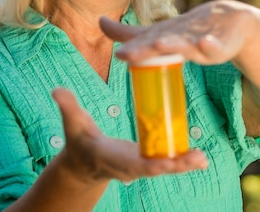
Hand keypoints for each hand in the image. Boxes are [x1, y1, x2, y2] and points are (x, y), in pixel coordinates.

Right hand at [51, 88, 207, 183]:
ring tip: (203, 159)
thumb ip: (67, 107)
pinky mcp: (146, 161)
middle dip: (176, 165)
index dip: (150, 163)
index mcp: (113, 158)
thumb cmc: (78, 140)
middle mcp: (129, 167)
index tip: (167, 162)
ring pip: (165, 167)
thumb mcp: (72, 123)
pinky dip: (181, 160)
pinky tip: (199, 156)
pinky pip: (166, 161)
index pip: (134, 163)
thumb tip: (57, 90)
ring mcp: (139, 166)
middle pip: (156, 168)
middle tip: (198, 159)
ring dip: (184, 164)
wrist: (83, 162)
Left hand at [100, 0, 252, 64]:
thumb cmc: (186, 30)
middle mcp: (178, 36)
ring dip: (174, 44)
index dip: (133, 50)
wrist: (228, 19)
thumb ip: (129, 33)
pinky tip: (206, 44)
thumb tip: (98, 21)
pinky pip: (216, 45)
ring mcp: (199, 38)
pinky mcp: (220, 43)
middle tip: (128, 54)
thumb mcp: (158, 34)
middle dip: (145, 48)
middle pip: (161, 44)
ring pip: (186, 43)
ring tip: (160, 43)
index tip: (119, 55)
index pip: (145, 44)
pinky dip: (210, 44)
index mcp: (163, 36)